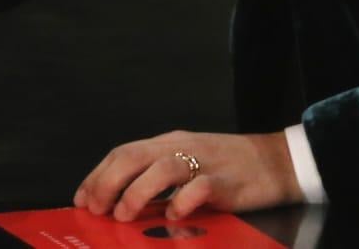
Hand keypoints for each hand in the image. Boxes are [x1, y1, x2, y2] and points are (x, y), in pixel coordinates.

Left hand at [75, 130, 299, 220]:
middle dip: (108, 182)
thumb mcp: (187, 164)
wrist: (275, 161)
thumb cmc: (228, 167)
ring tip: (123, 214)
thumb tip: (121, 202)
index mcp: (168, 142)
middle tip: (97, 208)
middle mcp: (181, 147)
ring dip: (137, 191)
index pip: (124, 151)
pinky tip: (172, 215)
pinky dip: (181, 201)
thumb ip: (158, 177)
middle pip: (134, 156)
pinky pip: (199, 187)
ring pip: (161, 168)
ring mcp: (203, 162)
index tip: (82, 197)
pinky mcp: (225, 181)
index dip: (98, 174)